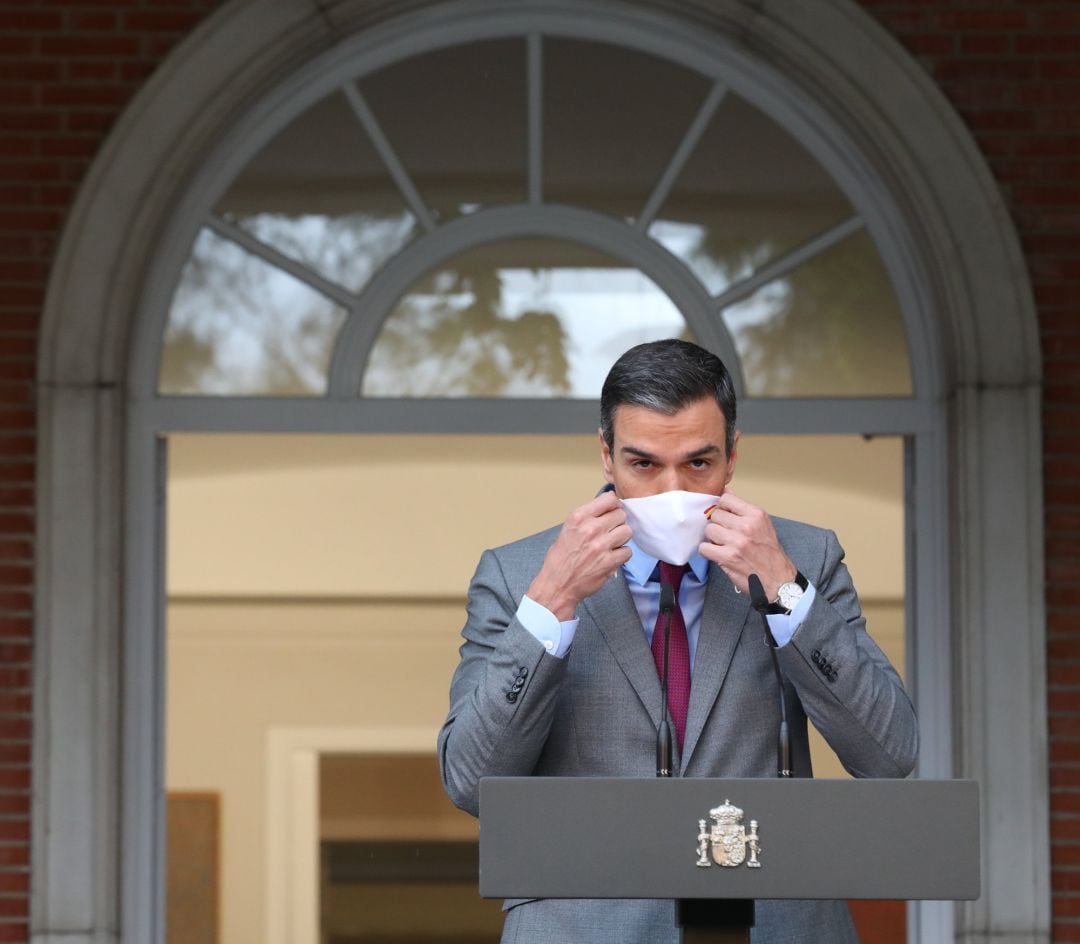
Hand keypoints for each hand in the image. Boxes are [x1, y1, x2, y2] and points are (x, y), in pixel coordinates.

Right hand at [527, 491, 632, 619]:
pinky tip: (612, 557)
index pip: (609, 499)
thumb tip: (609, 507)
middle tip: (611, 531)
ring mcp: (600, 545)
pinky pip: (628, 551)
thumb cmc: (561, 558)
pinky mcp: (608, 562)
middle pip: (621, 514)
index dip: (614, 505)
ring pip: (627, 531)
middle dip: (618, 522)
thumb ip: (588, 517)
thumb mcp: (568, 529)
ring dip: (622, 538)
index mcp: (578, 517)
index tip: (612, 511)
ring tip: (612, 544)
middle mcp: (590, 529)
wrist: (557, 584)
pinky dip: (622, 555)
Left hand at [699, 491, 795, 599]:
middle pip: (715, 514)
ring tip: (723, 544)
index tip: (725, 516)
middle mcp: (747, 526)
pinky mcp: (728, 557)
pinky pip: (704, 548)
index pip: (726, 498)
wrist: (778, 580)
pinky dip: (708, 552)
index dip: (723, 507)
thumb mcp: (763, 525)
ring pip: (709, 530)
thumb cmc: (770, 554)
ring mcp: (737, 541)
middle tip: (726, 534)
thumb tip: (727, 492)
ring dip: (713, 538)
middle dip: (718, 524)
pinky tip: (717, 554)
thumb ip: (743, 510)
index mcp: (756, 515)